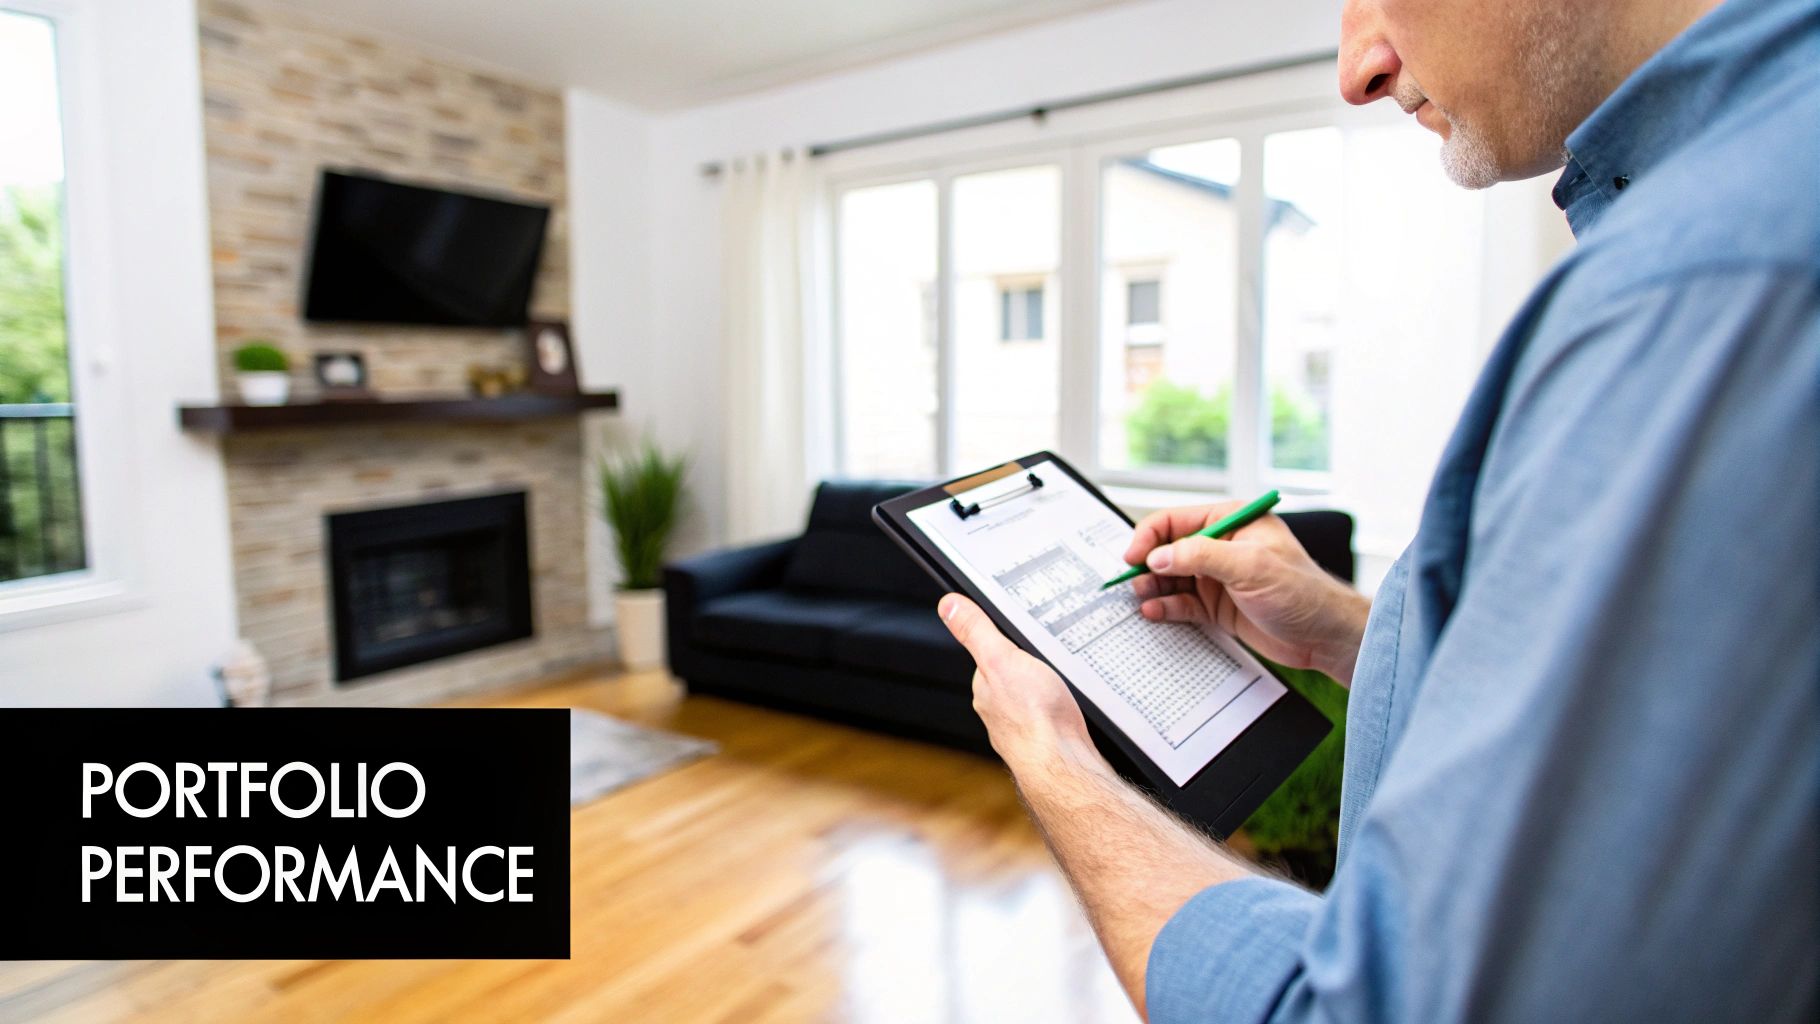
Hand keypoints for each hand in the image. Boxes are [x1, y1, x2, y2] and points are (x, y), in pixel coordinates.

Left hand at [938, 594, 1100, 772]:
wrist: (1063, 763)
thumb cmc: (1034, 716)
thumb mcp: (1001, 658)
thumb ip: (976, 631)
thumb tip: (948, 605)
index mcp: (984, 687)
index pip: (990, 656)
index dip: (1006, 644)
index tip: (1021, 639)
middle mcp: (998, 709)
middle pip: (1011, 677)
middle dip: (1028, 667)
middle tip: (1048, 659)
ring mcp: (1021, 726)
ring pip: (1031, 698)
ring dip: (1044, 690)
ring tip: (1060, 684)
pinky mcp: (1045, 739)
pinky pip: (1049, 715)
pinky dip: (1057, 710)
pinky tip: (1067, 709)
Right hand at [1124, 503, 1370, 683]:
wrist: (1325, 637)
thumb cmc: (1302, 592)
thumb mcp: (1250, 566)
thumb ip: (1200, 556)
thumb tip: (1159, 556)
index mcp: (1232, 521)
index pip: (1177, 520)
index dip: (1150, 536)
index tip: (1133, 557)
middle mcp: (1221, 546)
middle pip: (1168, 549)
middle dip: (1147, 565)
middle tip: (1132, 582)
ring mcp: (1217, 577)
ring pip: (1170, 577)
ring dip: (1153, 587)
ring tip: (1142, 598)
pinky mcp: (1217, 605)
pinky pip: (1181, 602)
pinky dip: (1165, 606)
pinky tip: (1155, 611)